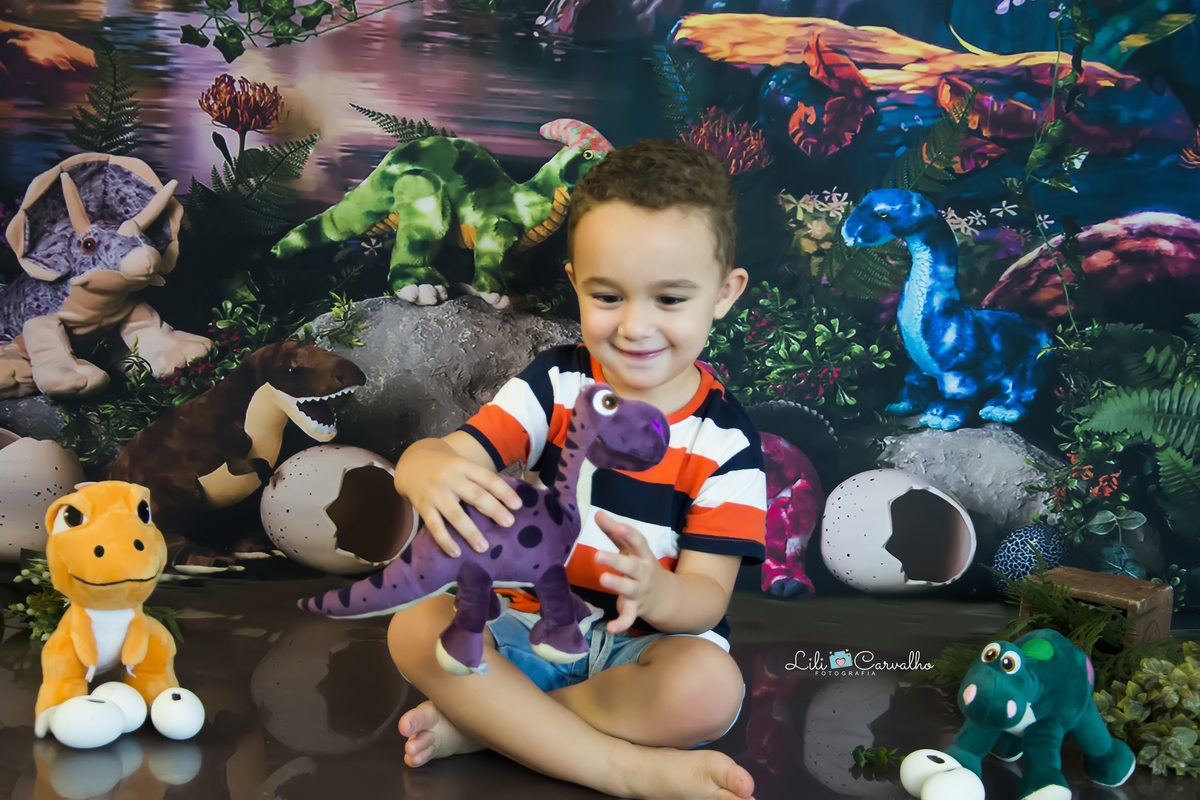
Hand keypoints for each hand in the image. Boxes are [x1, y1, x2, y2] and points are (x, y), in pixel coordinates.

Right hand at [394, 441, 521, 557]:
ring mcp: (435, 493)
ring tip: (483, 547)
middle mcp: (450, 478)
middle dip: (493, 509)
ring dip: (470, 532)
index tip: (518, 505)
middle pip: (474, 494)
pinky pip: (435, 526)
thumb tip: (504, 503)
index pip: (487, 478)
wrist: (411, 463)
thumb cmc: (445, 468)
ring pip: (455, 514)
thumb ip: (478, 479)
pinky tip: (456, 552)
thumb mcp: (461, 465)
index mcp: (463, 466)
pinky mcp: (422, 507)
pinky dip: (445, 540)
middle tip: (509, 523)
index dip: (503, 492)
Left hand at [592, 511, 666, 633]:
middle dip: (616, 561)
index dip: (628, 534)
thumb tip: (598, 513)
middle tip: (598, 555)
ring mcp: (640, 592)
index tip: (617, 526)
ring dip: (617, 585)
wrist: (665, 596)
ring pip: (629, 589)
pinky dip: (621, 623)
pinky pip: (629, 617)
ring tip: (603, 579)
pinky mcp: (635, 609)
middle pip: (631, 566)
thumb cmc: (640, 566)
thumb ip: (614, 532)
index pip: (638, 542)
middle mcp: (643, 573)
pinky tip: (611, 628)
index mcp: (642, 555)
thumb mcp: (631, 549)